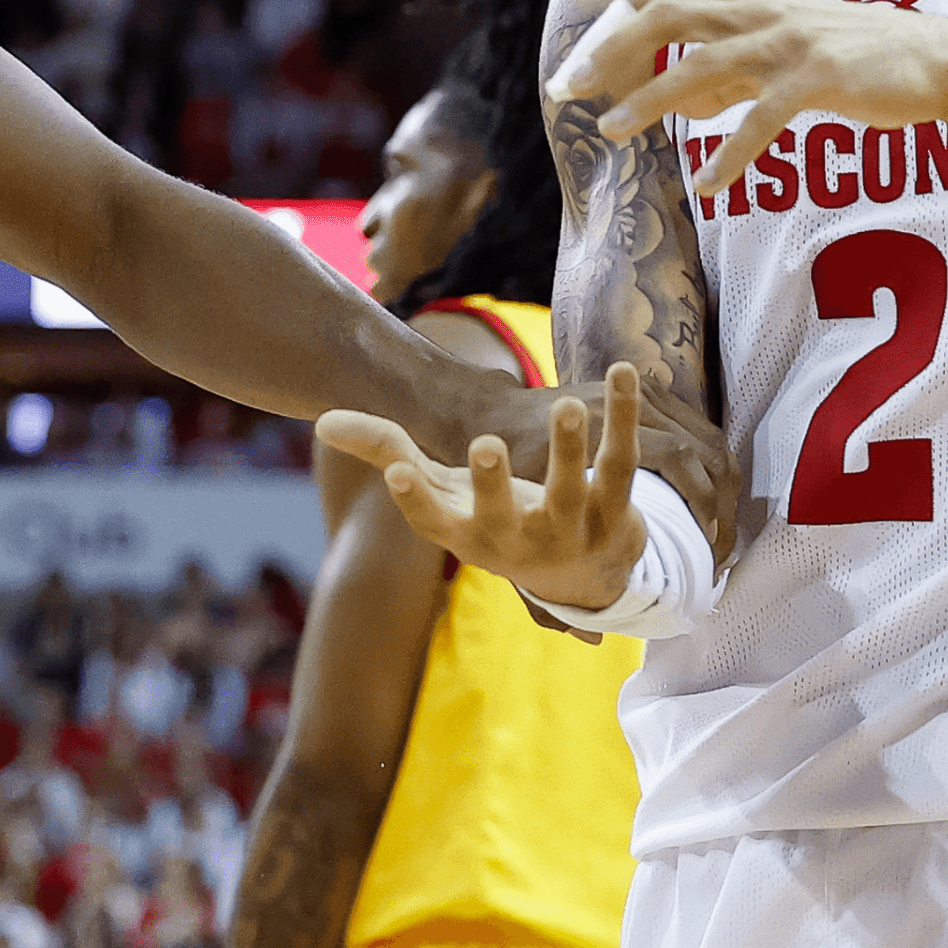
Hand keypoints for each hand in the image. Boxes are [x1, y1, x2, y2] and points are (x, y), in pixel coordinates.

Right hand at [318, 364, 650, 609]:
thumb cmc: (492, 517)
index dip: (413, 500)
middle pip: (504, 515)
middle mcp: (517, 542)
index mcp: (466, 536)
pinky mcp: (617, 514)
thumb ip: (384, 451)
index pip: (433, 523)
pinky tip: (624, 371)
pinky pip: (622, 463)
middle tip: (484, 447)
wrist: (582, 576)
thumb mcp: (439, 491)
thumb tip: (322, 420)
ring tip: (565, 407)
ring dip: (569, 449)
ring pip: (571, 490)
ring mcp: (570, 533)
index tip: (397, 473)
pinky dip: (624, 417)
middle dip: (493, 484)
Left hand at [549, 0, 947, 198]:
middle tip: (570, 92)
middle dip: (610, 53)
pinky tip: (706, 183)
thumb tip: (680, 103)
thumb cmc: (853, 61)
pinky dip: (731, 151)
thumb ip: (729, 78)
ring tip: (615, 132)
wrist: (936, 62)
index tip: (572, 76)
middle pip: (665, 17)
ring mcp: (790, 43)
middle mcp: (759, 15)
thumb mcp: (780, 60)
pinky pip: (764, 116)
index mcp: (743, 6)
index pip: (654, 1)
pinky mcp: (822, 77)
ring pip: (704, 64)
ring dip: (653, 99)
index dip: (606, 34)